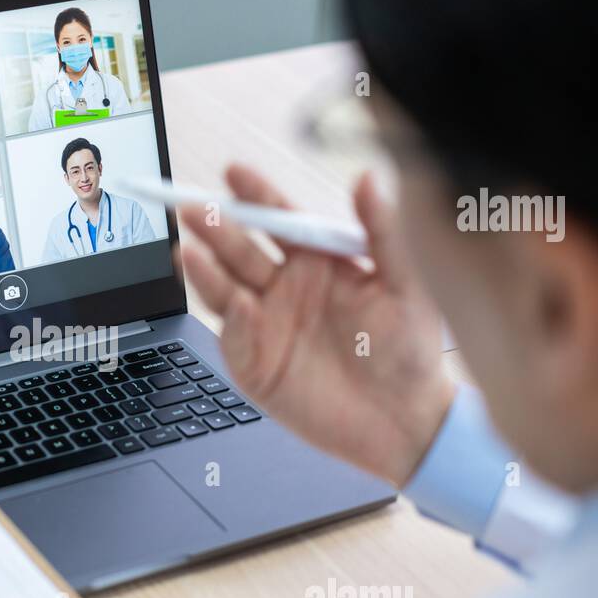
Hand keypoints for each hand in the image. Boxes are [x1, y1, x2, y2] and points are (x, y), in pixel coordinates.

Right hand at [178, 165, 453, 487]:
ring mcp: (266, 325)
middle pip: (240, 248)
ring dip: (204, 268)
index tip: (235, 174)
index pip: (279, 218)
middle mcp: (286, 288)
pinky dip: (232, 320)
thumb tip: (368, 178)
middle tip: (194, 208)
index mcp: (318, 261)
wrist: (404, 423)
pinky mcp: (255, 363)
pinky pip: (234, 336)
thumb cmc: (410, 353)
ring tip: (187, 249)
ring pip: (225, 288)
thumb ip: (384, 230)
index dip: (255, 195)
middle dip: (215, 227)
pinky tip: (235, 304)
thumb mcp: (407, 284)